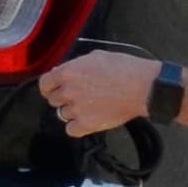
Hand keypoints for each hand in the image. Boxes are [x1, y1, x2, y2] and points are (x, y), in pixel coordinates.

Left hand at [38, 49, 157, 137]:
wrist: (143, 88)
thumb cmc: (124, 68)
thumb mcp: (97, 56)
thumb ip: (75, 64)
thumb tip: (61, 71)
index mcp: (68, 72)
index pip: (44, 83)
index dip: (49, 86)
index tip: (54, 89)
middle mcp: (68, 91)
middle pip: (53, 100)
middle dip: (63, 98)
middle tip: (78, 96)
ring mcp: (76, 109)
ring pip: (62, 115)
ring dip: (72, 112)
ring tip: (88, 106)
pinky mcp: (87, 125)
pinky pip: (70, 130)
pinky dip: (77, 127)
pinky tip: (87, 120)